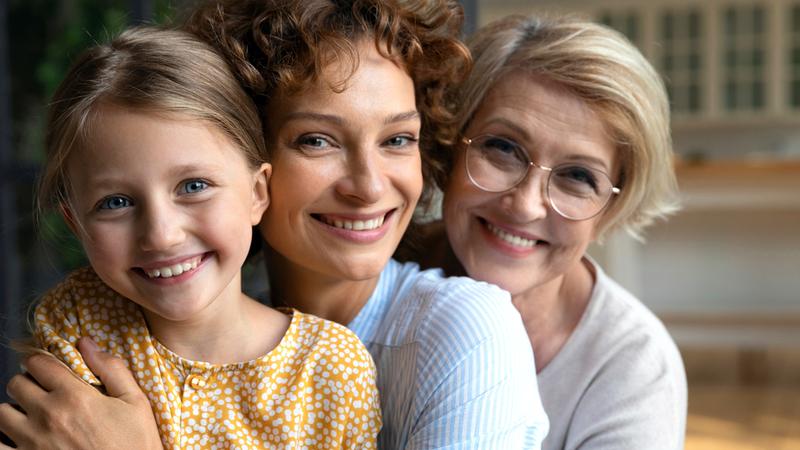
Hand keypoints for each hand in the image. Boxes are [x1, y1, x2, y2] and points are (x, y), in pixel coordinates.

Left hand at [0, 337, 161, 449]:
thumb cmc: (135, 444)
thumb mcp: (136, 402)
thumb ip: (112, 368)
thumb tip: (87, 343)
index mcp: (74, 396)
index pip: (39, 363)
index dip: (41, 361)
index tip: (48, 367)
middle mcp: (48, 416)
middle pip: (16, 384)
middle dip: (28, 383)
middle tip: (42, 392)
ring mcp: (32, 442)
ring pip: (1, 413)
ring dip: (14, 411)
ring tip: (31, 416)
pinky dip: (2, 439)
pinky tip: (17, 437)